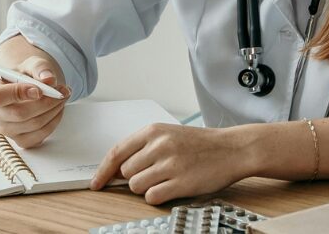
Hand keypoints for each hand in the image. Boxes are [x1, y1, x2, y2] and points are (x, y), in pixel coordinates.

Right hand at [0, 56, 71, 147]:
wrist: (28, 88)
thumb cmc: (25, 76)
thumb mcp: (31, 64)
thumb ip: (40, 67)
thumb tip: (49, 79)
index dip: (19, 93)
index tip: (39, 90)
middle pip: (20, 114)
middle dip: (47, 102)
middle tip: (61, 92)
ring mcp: (7, 129)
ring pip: (34, 124)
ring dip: (54, 110)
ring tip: (61, 97)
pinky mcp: (20, 139)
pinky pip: (40, 135)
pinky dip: (54, 122)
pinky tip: (57, 110)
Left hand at [90, 124, 252, 204]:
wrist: (232, 149)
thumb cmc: (200, 144)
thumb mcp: (169, 135)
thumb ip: (143, 148)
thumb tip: (117, 170)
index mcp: (154, 131)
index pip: (117, 152)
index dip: (103, 170)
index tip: (96, 183)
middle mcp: (160, 146)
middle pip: (126, 172)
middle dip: (135, 177)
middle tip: (155, 173)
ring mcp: (170, 165)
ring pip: (136, 186)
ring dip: (146, 187)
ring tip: (166, 179)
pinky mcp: (181, 183)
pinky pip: (152, 197)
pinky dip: (157, 196)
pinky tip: (172, 187)